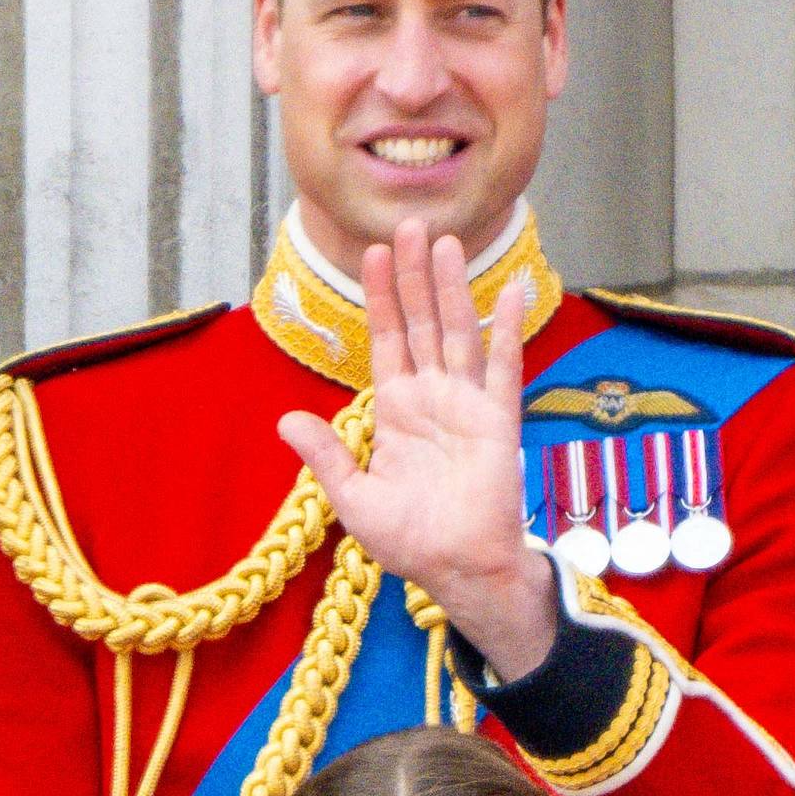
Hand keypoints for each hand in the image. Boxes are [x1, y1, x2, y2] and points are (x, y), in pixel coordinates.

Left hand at [274, 236, 560, 678]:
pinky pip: (504, 367)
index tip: (372, 253)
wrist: (458, 569)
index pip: (386, 339)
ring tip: (444, 242)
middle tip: (409, 225)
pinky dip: (505, 329)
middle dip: (413, 275)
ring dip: (451, 287)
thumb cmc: (410, 541)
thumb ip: (325, 455)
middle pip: (420, 322)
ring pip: (456, 332)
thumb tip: (286, 420)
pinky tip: (508, 291)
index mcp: (396, 410)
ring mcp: (467, 405)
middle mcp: (432, 397)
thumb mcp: (352, 497)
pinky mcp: (498, 420)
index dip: (380, 297)